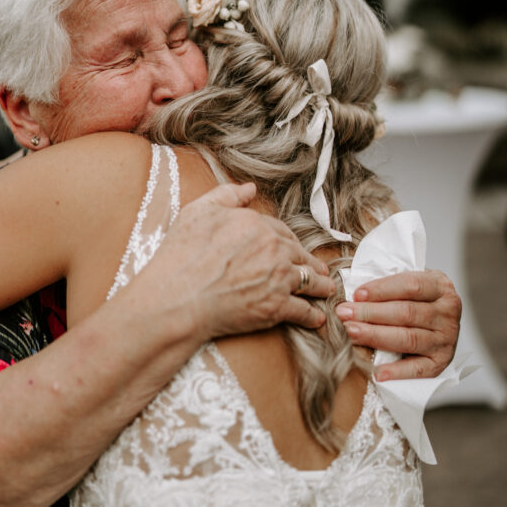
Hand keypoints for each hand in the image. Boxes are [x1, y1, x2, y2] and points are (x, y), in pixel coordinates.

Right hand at [149, 182, 335, 342]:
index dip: (288, 240)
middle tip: (320, 270)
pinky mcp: (276, 308)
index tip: (293, 247)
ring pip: (309, 281)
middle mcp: (274, 249)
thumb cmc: (183, 254)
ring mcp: (278, 279)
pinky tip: (316, 317)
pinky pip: (302, 311)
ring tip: (327, 290)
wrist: (179, 296)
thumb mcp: (198, 212)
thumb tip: (250, 188)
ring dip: (320, 286)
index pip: (282, 231)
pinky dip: (311, 315)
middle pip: (300, 254)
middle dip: (311, 262)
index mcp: (257, 224)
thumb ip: (227, 195)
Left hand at [335, 269, 461, 379]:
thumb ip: (389, 286)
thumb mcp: (411, 283)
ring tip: (351, 333)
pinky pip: (419, 369)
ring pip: (409, 338)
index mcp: (440, 287)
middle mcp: (448, 312)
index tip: (357, 294)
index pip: (411, 285)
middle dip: (371, 313)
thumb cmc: (417, 298)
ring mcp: (447, 339)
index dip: (382, 290)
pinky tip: (377, 372)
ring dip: (376, 336)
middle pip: (406, 313)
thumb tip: (356, 295)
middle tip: (344, 314)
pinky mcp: (441, 362)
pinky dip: (398, 371)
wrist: (441, 319)